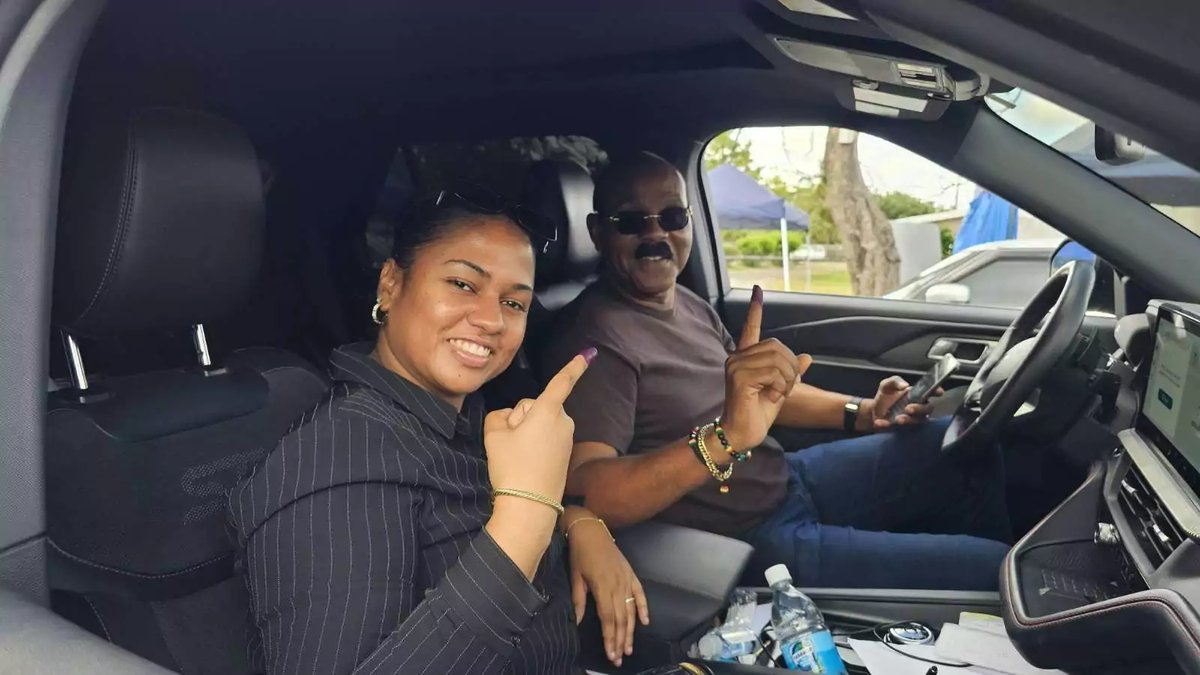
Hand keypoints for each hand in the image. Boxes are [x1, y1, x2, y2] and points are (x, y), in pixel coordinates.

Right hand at [485, 349, 593, 501]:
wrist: (530, 507)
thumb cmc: (512, 468)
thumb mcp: (493, 435)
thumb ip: (498, 416)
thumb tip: (509, 419)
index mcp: (548, 411)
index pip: (562, 382)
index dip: (574, 366)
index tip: (589, 353)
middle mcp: (563, 422)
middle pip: (534, 407)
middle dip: (521, 418)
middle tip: (511, 443)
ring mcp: (566, 439)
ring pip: (539, 424)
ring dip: (526, 433)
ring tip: (518, 457)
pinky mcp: (565, 454)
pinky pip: (544, 439)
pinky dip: (534, 446)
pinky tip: (526, 464)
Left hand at [566, 512, 648, 667]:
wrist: (591, 530)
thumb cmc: (580, 554)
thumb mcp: (575, 577)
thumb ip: (579, 600)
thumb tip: (578, 621)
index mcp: (603, 588)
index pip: (608, 619)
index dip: (609, 638)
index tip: (610, 654)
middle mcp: (618, 585)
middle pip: (621, 619)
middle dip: (620, 640)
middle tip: (619, 657)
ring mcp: (626, 579)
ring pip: (631, 611)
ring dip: (630, 631)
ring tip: (629, 647)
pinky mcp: (631, 574)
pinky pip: (640, 593)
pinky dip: (643, 608)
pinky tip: (645, 622)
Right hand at [721, 286, 812, 449]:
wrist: (743, 434)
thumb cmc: (758, 413)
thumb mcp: (781, 390)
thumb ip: (791, 373)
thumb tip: (807, 357)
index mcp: (746, 358)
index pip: (751, 328)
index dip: (755, 309)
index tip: (757, 289)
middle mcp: (737, 358)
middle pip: (778, 347)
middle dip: (791, 368)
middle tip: (785, 388)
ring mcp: (735, 366)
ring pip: (778, 360)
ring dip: (787, 380)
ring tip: (778, 394)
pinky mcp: (738, 377)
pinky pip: (773, 373)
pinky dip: (780, 387)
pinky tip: (771, 398)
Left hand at [867, 375, 941, 429]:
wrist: (872, 410)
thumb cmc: (885, 396)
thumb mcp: (886, 385)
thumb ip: (895, 381)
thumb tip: (904, 385)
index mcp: (916, 395)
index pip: (930, 392)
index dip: (936, 391)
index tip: (938, 391)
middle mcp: (917, 407)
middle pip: (927, 409)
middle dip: (919, 409)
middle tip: (908, 408)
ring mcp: (911, 419)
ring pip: (917, 421)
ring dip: (908, 420)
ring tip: (898, 419)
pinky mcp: (902, 428)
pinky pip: (899, 429)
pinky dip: (889, 426)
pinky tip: (880, 423)